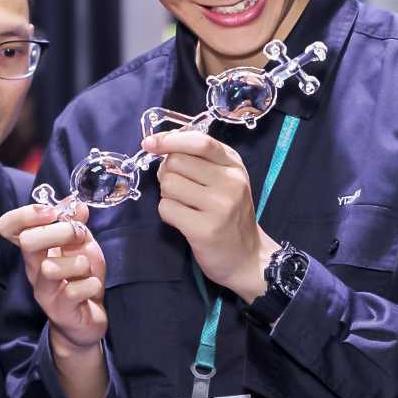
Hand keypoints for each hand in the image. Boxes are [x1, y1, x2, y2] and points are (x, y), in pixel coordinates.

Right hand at [0, 201, 108, 352]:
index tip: (52, 212)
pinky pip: (75, 290)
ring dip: (79, 262)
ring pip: (52, 267)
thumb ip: (77, 225)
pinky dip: (91, 285)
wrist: (86, 321)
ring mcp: (44, 291)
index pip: (8, 227)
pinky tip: (91, 288)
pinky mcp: (59, 310)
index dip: (25, 214)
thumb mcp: (81, 246)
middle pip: (28, 241)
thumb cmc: (80, 279)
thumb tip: (76, 204)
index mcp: (35, 250)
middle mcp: (33, 269)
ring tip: (86, 269)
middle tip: (78, 236)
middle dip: (60, 232)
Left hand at [142, 129, 277, 301]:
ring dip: (167, 195)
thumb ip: (200, 160)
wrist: (248, 258)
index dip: (169, 139)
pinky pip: (166, 209)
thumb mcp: (227, 180)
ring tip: (184, 206)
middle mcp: (230, 182)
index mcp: (234, 165)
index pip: (199, 142)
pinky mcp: (205, 229)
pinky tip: (183, 221)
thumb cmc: (230, 215)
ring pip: (168, 184)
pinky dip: (167, 214)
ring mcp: (219, 206)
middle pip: (176, 162)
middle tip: (178, 189)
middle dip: (167, 173)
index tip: (149, 143)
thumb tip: (161, 145)